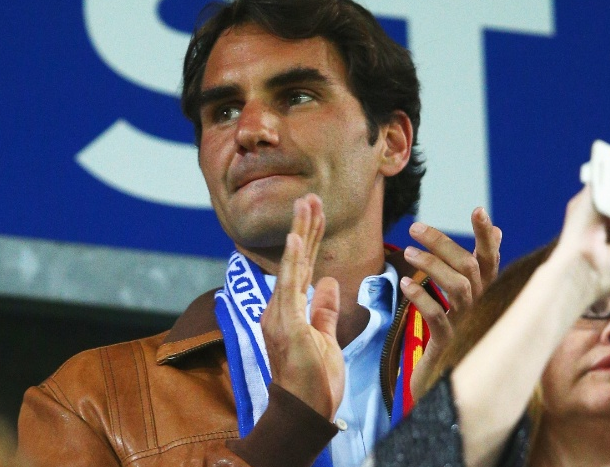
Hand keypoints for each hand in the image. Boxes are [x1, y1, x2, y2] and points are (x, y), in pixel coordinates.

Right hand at [260, 194, 343, 419]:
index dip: (309, 240)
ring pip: (293, 265)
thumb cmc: (314, 382)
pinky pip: (291, 285)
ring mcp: (280, 315)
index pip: (302, 268)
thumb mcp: (326, 339)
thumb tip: (330, 282)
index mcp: (288, 312)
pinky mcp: (287, 324)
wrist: (305, 412)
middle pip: (296, 261)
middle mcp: (279, 309)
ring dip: (301, 232)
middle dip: (305, 226)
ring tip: (307, 203)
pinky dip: (295, 259)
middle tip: (311, 196)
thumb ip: (324, 310)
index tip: (315, 214)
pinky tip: (299, 237)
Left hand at [402, 208, 501, 399]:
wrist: (444, 383)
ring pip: (458, 287)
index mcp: (485, 293)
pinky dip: (422, 298)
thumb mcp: (467, 297)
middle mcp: (482, 306)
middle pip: (469, 267)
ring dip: (431, 265)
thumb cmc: (456, 333)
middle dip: (442, 243)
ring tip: (406, 252)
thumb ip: (480, 265)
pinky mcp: (450, 344)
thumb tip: (499, 231)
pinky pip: (439, 318)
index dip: (486, 235)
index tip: (478, 209)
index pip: (491, 258)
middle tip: (414, 227)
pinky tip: (405, 284)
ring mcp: (468, 325)